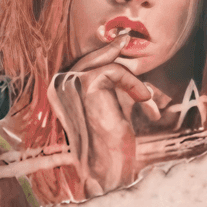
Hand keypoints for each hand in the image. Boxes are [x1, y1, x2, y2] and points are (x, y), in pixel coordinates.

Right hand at [47, 36, 169, 196]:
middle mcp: (58, 88)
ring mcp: (69, 84)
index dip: (101, 53)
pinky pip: (115, 71)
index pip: (80, 66)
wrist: (108, 168)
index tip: (119, 41)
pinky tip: (145, 100)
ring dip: (132, 81)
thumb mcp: (111, 107)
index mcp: (59, 95)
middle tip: (125, 39)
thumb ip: (112, 87)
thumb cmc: (111, 145)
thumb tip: (123, 62)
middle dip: (110, 50)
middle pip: (89, 60)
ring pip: (105, 65)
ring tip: (147, 100)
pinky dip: (134, 84)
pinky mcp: (85, 84)